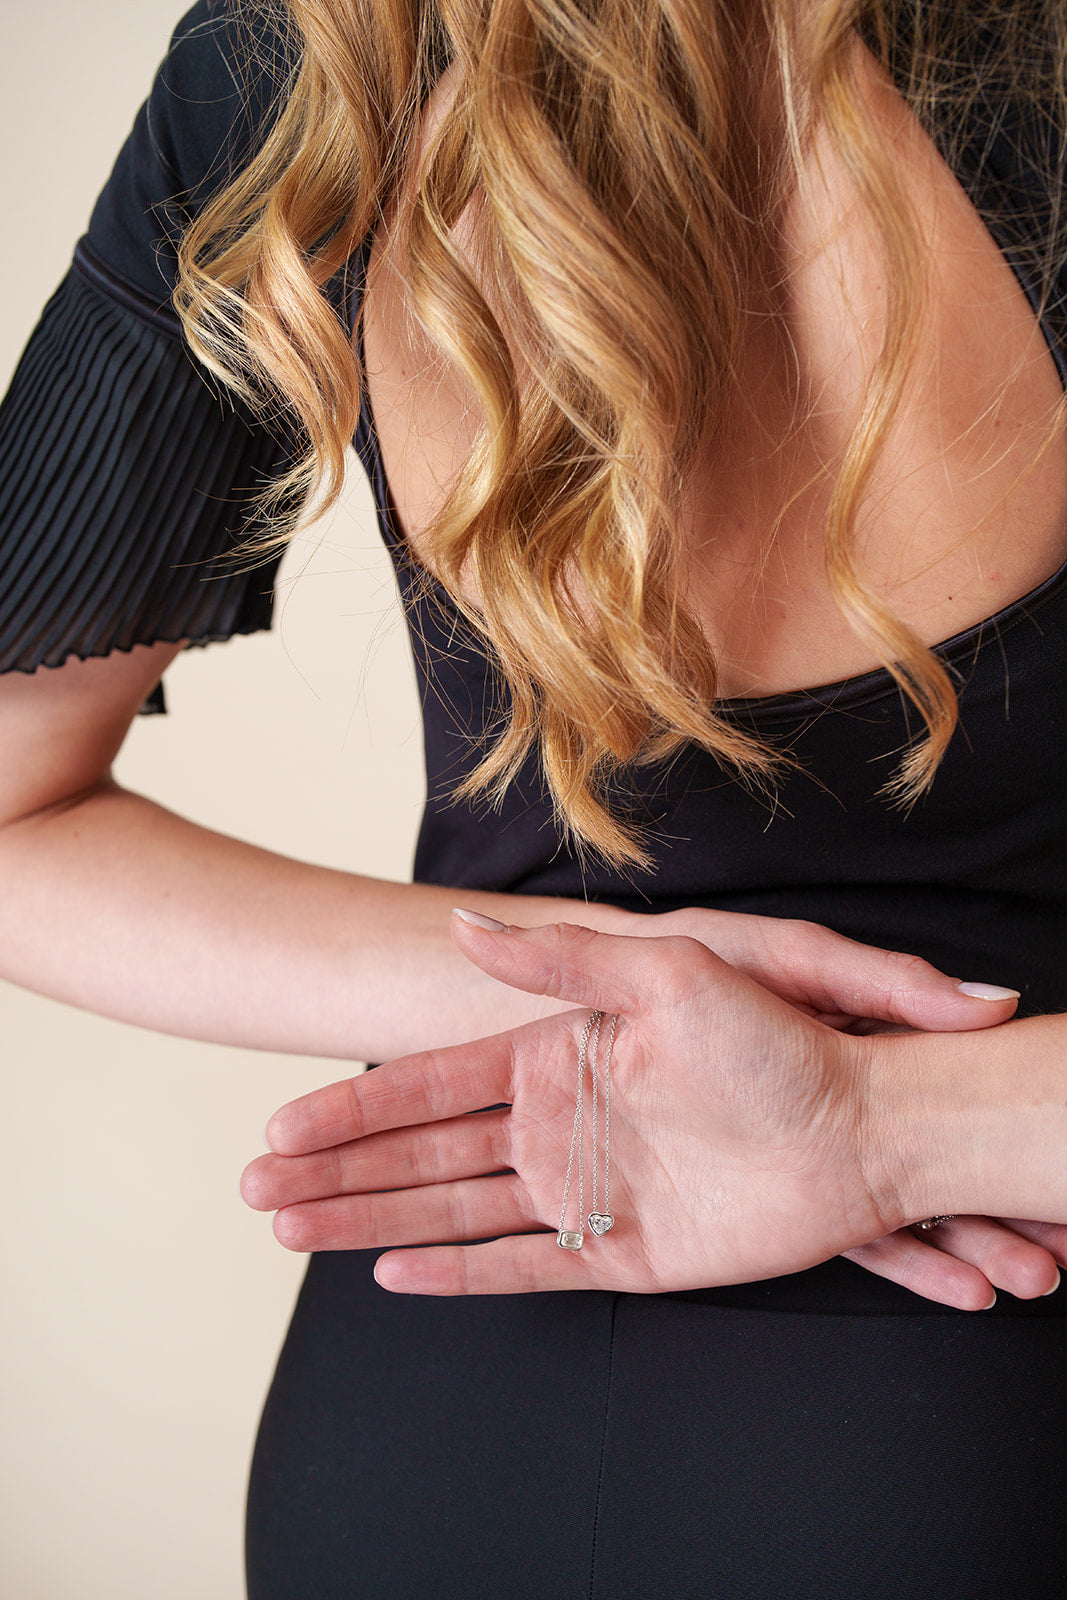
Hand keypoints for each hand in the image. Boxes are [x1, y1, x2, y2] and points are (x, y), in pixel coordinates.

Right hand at [243, 915, 1048, 1300]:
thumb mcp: (667, 972)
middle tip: (255, 1186)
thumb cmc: (777, 1040)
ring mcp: (587, 1190)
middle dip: (338, 1169)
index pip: (431, 1087)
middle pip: (423, 1153)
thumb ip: (560, 960)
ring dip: (372, 1218)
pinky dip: (459, 1275)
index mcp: (559, 1056)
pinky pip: (524, 1267)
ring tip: (291, 1229)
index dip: (354, 1106)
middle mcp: (560, 1124)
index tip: (281, 1123)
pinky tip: (394, 1273)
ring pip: (455, 1210)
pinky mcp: (623, 1252)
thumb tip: (461, 929)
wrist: (863, 1124)